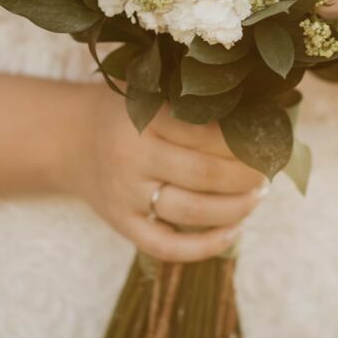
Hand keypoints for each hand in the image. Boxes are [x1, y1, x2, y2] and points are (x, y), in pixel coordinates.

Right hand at [62, 89, 269, 263]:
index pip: (206, 134)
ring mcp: (125, 195)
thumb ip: (193, 100)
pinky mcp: (121, 224)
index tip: (268, 141)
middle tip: (268, 171)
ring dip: (235, 208)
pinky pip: (165, 246)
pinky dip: (204, 247)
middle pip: (204, 175)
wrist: (69, 138)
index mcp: (144, 118)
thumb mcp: (151, 91)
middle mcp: (132, 158)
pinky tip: (233, 232)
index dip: (244, 142)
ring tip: (257, 196)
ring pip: (191, 212)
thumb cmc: (125, 111)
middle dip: (246, 176)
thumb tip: (263, 108)